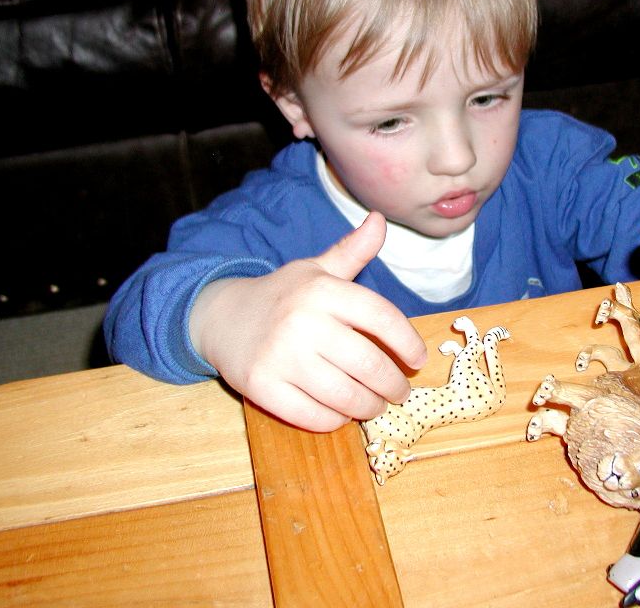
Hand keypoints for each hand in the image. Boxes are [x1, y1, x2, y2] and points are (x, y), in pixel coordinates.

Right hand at [189, 212, 427, 431]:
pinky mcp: (262, 387)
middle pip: (369, 364)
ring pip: (345, 396)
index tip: (419, 359)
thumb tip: (380, 219)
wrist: (221, 317)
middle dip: (393, 385)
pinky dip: (336, 420)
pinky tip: (342, 413)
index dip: (408, 342)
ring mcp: (280, 356)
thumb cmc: (283, 295)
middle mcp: (303, 322)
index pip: (381, 317)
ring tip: (376, 404)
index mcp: (322, 290)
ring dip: (369, 406)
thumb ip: (352, 250)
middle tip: (400, 392)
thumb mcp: (316, 269)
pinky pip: (314, 415)